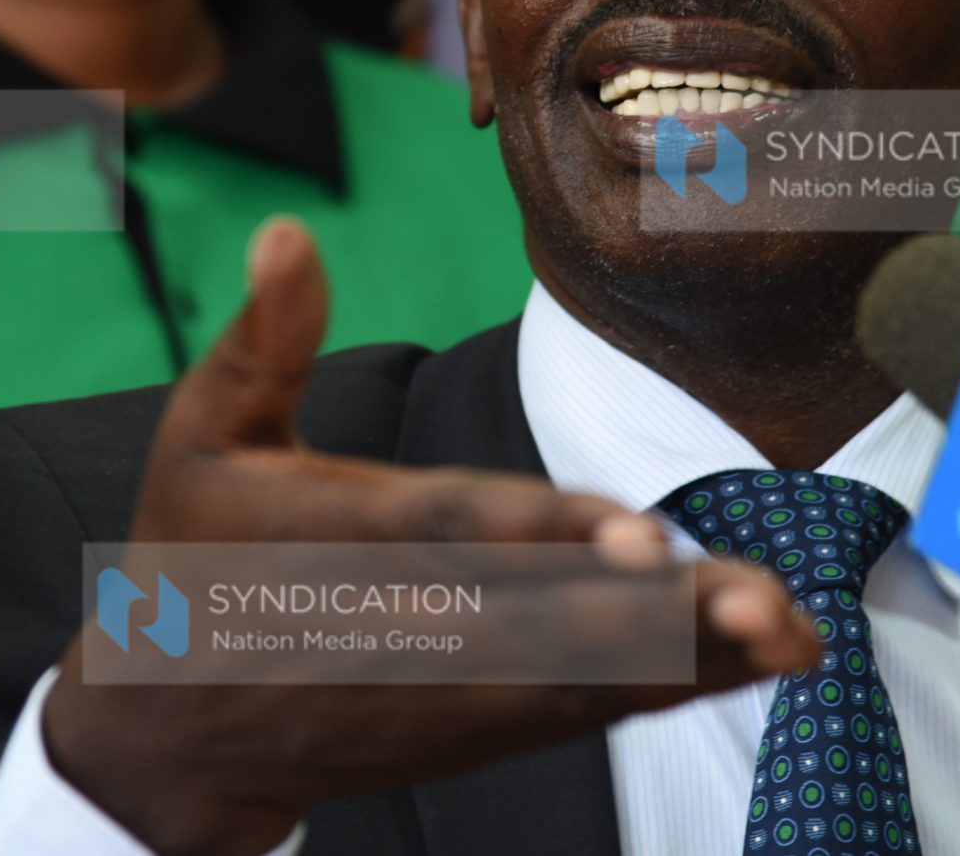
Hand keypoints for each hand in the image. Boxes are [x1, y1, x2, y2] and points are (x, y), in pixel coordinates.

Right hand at [40, 218, 816, 855]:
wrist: (174, 731)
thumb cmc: (193, 557)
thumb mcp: (200, 435)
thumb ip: (265, 338)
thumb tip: (289, 227)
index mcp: (331, 541)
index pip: (449, 534)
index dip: (542, 535)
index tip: (633, 535)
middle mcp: (400, 626)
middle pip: (540, 621)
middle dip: (651, 613)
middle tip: (751, 593)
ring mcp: (444, 690)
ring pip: (579, 676)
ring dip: (686, 656)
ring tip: (785, 629)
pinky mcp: (476, 726)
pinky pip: (585, 708)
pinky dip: (672, 686)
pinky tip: (756, 662)